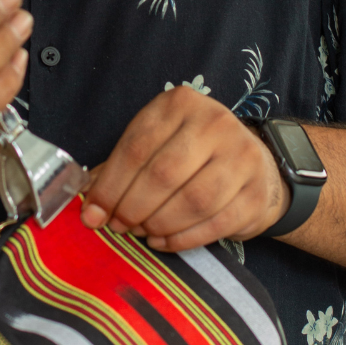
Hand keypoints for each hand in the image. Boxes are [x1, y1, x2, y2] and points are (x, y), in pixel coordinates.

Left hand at [80, 87, 290, 251]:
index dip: (110, 186)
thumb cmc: (191, 154)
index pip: (137, 147)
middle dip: (132, 207)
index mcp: (181, 103)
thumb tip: (89, 209)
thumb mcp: (155, 144)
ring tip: (142, 232)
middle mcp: (215, 122)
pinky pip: (214, 224)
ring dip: (158, 224)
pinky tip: (163, 241)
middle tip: (118, 226)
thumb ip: (119, 170)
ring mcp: (242, 156)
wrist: (255, 165)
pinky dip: (182, 239)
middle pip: (163, 174)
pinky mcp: (256, 193)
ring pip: (191, 201)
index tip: (93, 214)